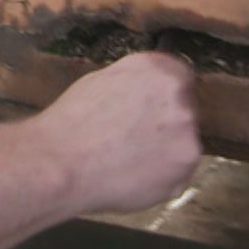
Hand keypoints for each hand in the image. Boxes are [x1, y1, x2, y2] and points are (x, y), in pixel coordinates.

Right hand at [33, 51, 200, 214]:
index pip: (180, 76)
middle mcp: (179, 96)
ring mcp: (188, 133)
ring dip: (165, 153)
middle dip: (166, 124)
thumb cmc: (71, 122)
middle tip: (135, 139)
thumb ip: (134, 84)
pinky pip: (178, 173)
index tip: (152, 110)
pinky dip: (161, 179)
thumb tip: (144, 93)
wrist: (61, 162)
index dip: (164, 96)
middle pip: (186, 109)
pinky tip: (133, 177)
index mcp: (158, 69)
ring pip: (183, 144)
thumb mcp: (100, 82)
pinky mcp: (185, 166)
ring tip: (129, 161)